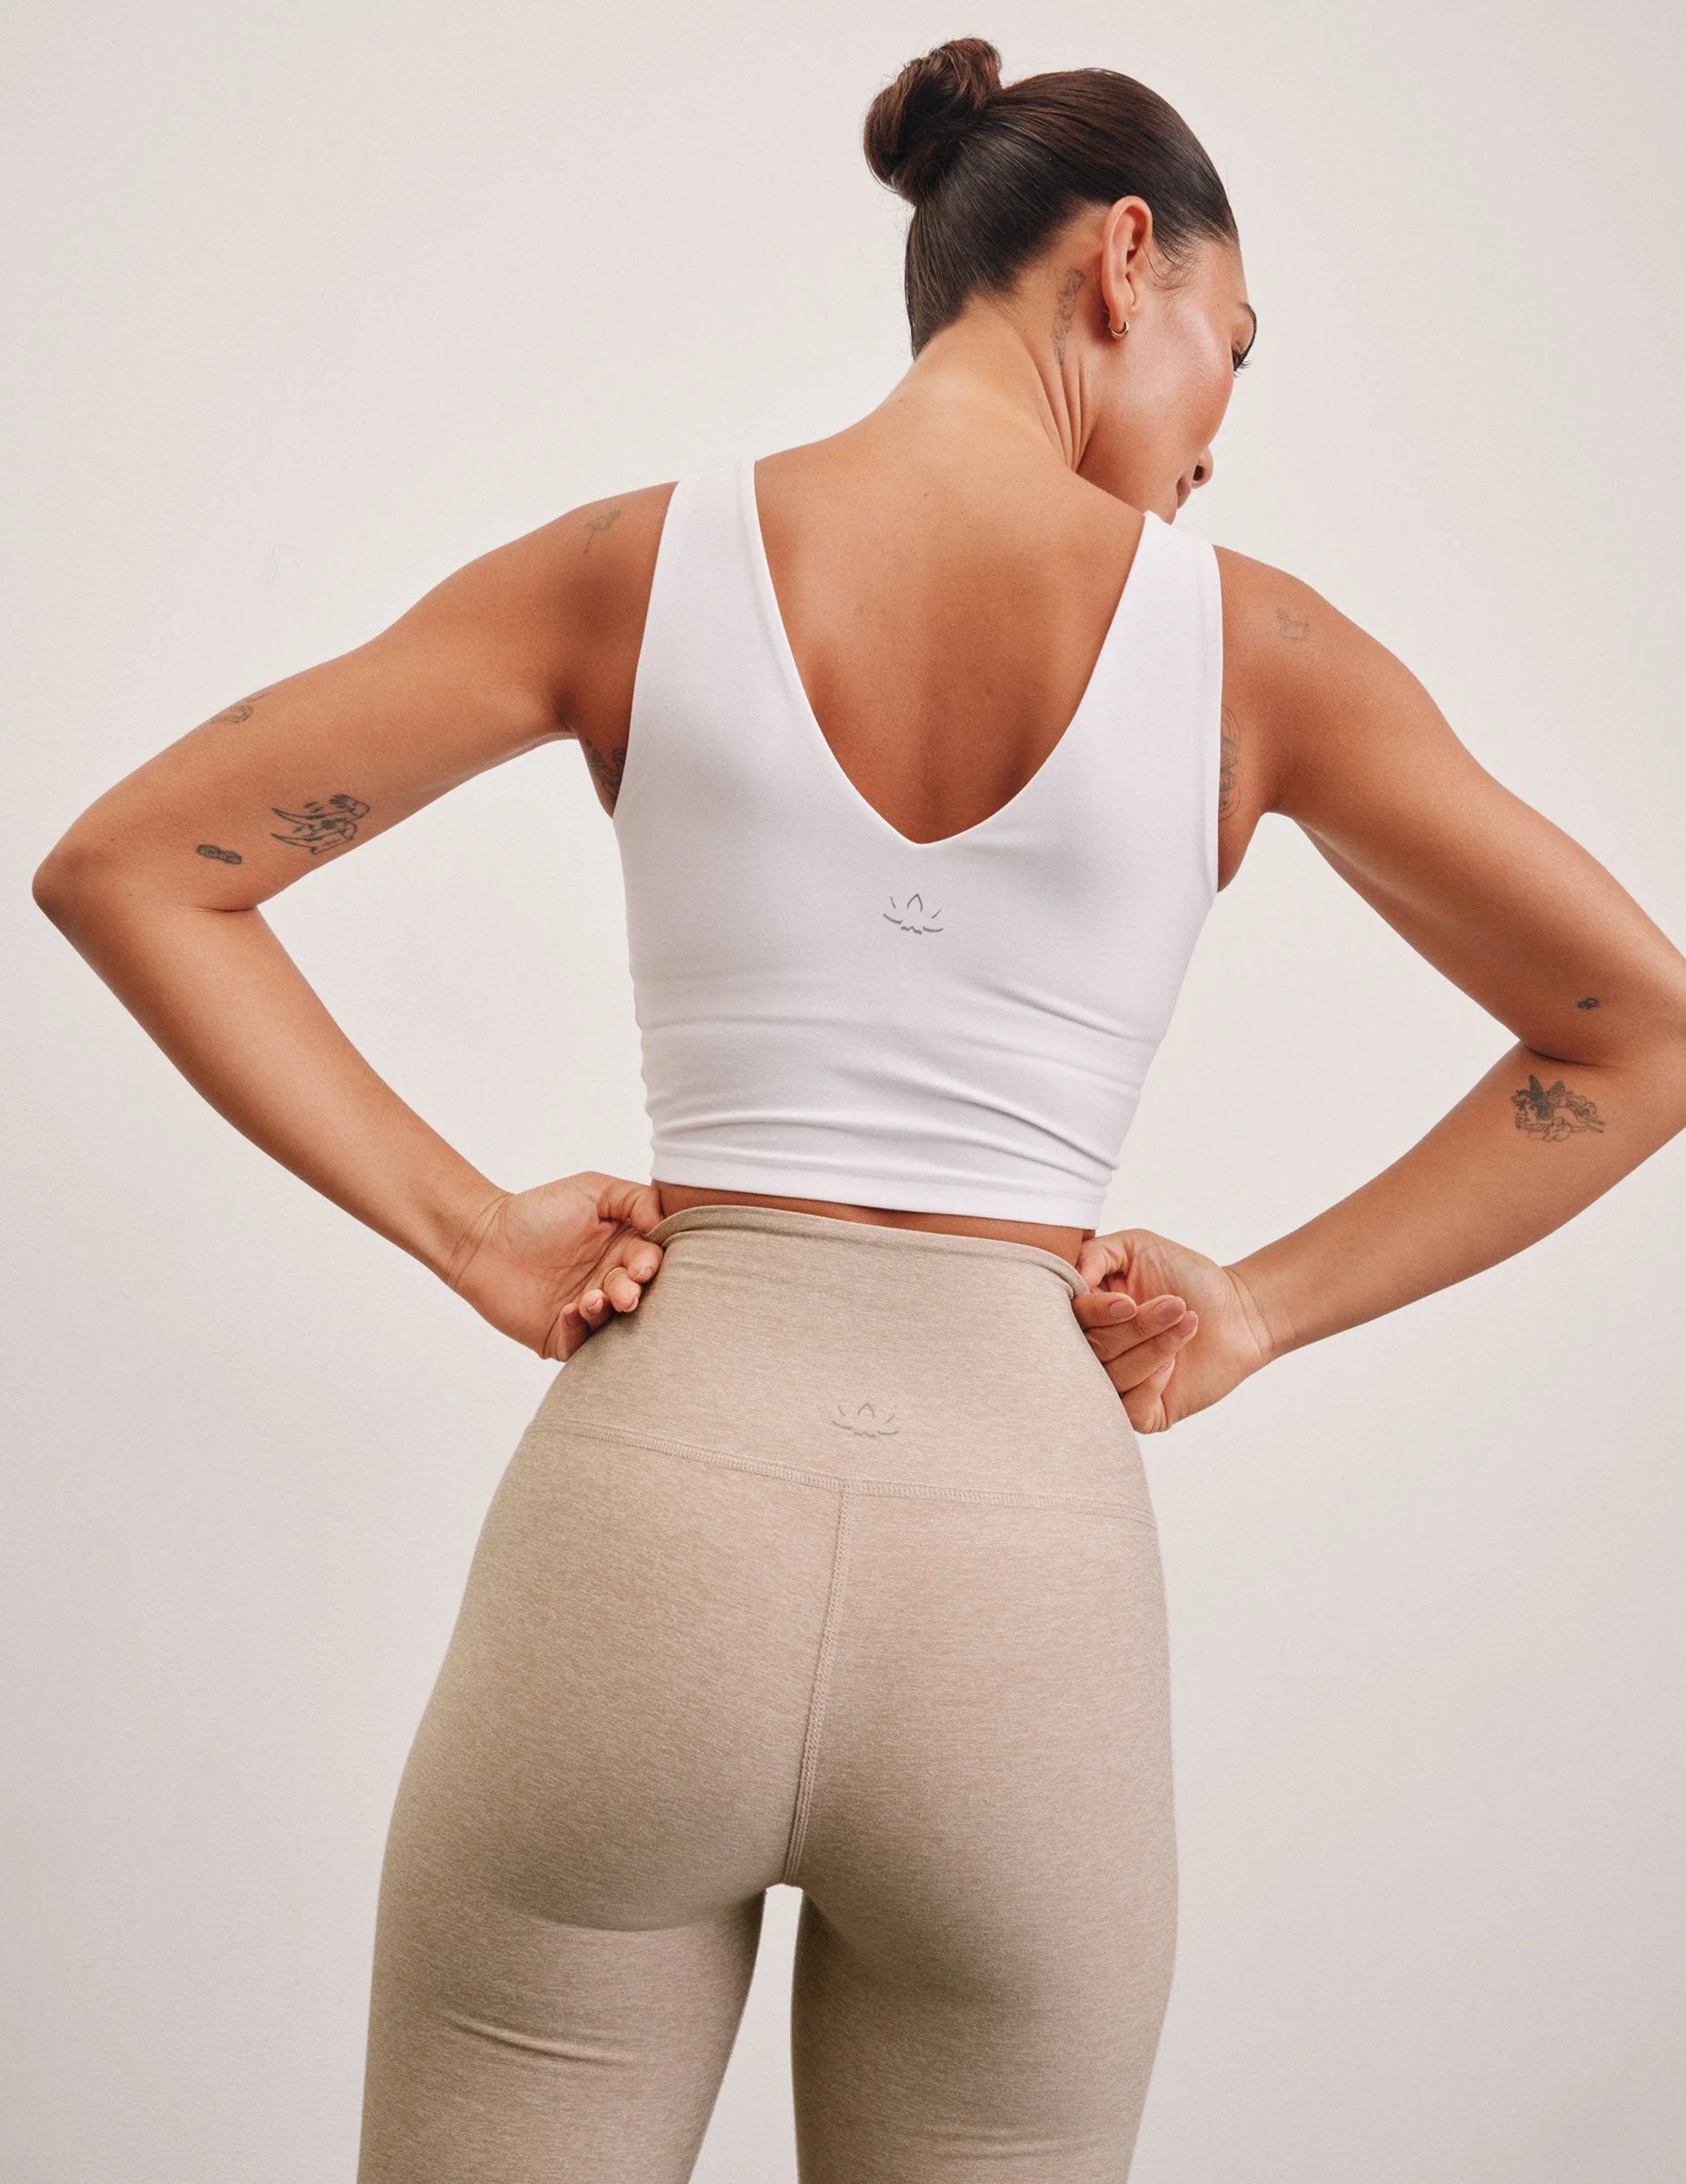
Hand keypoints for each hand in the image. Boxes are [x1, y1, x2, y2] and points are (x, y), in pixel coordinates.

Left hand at [444, 1171, 664, 1359]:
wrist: (484, 1239)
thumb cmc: (538, 1212)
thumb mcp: (594, 1189)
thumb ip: (636, 1198)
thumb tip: (663, 1223)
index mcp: (623, 1249)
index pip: (653, 1262)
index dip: (651, 1266)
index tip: (642, 1267)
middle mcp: (610, 1281)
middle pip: (639, 1296)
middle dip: (634, 1295)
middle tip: (625, 1292)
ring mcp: (588, 1310)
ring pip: (615, 1325)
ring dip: (608, 1313)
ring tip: (592, 1299)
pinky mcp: (563, 1335)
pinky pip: (582, 1346)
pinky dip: (580, 1330)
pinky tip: (569, 1310)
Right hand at [1073, 1227, 1276, 1432]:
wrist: (1239, 1311)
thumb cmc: (1189, 1277)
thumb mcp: (1139, 1246)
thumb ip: (1097, 1252)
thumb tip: (1072, 1276)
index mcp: (1088, 1313)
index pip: (1068, 1320)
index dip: (1095, 1314)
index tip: (1128, 1301)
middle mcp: (1095, 1350)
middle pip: (1091, 1350)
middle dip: (1135, 1329)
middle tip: (1173, 1306)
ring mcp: (1117, 1383)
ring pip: (1111, 1379)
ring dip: (1153, 1350)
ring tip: (1186, 1324)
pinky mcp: (1143, 1412)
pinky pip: (1128, 1411)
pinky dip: (1151, 1385)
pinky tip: (1174, 1365)